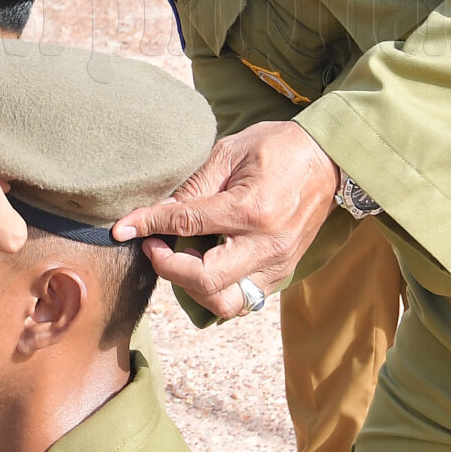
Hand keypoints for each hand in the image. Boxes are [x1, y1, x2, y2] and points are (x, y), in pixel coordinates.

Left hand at [111, 121, 340, 318]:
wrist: (328, 159)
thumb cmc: (278, 147)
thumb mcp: (230, 152)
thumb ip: (193, 185)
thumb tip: (156, 211)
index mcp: (251, 209)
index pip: (187, 224)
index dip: (148, 225)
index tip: (122, 228)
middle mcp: (267, 245)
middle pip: (205, 281)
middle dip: (168, 268)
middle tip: (154, 245)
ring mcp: (278, 264)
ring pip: (225, 303)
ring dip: (194, 288)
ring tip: (182, 258)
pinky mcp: (282, 273)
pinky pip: (244, 299)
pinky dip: (217, 289)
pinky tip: (205, 263)